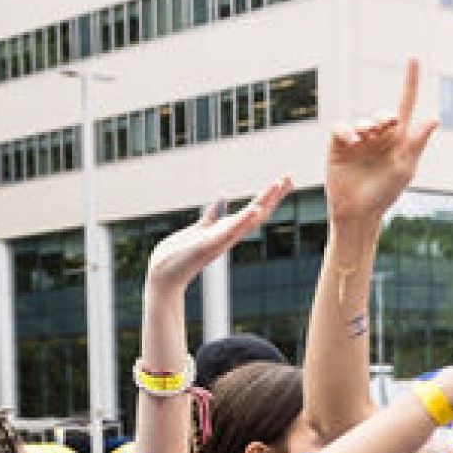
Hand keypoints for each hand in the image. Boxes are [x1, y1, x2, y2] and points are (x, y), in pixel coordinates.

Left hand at [143, 176, 292, 297]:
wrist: (163, 275)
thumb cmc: (180, 254)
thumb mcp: (199, 229)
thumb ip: (212, 216)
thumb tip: (222, 198)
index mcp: (226, 231)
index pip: (253, 211)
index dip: (269, 196)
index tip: (284, 180)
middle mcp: (227, 236)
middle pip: (256, 213)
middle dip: (273, 195)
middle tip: (289, 177)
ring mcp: (219, 241)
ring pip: (247, 220)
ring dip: (263, 202)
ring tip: (278, 185)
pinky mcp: (208, 246)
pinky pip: (228, 232)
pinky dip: (242, 222)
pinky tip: (254, 210)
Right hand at [325, 59, 437, 228]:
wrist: (357, 213)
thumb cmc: (384, 195)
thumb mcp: (404, 168)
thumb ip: (416, 143)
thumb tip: (434, 119)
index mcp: (398, 140)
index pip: (406, 105)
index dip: (410, 82)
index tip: (413, 59)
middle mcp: (378, 138)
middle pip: (382, 114)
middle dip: (384, 117)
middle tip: (386, 126)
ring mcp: (358, 142)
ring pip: (362, 121)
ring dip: (366, 126)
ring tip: (365, 139)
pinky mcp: (338, 148)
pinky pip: (340, 128)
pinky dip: (346, 129)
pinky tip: (353, 140)